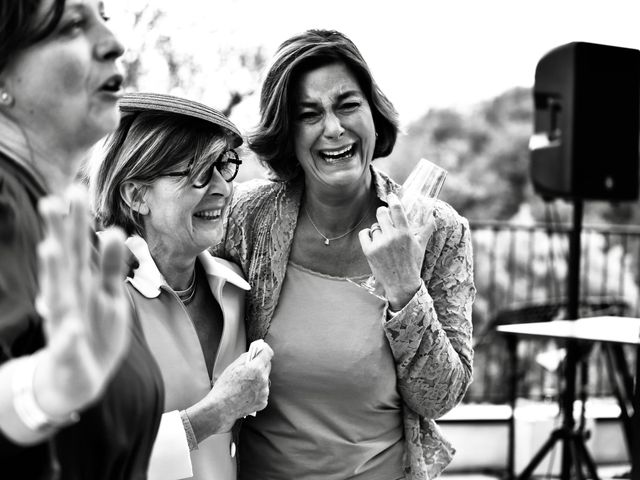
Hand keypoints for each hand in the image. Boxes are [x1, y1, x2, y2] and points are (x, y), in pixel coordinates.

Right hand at [34, 186, 130, 418]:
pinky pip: (69, 344)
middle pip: (63, 263)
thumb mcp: (108, 294)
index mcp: (79, 284)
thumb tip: (114, 230)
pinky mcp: (69, 353)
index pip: (77, 248)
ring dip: (54, 273)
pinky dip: (69, 336)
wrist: (76, 380)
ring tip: (50, 249)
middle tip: (52, 202)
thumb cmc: (92, 329)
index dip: (76, 222)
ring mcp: (65, 325)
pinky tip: (71, 327)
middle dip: (58, 234)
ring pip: (58, 297)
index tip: (74, 191)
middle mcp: (67, 299)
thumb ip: (111, 265)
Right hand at [187, 341, 272, 438]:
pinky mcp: (263, 402)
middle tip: (250, 368)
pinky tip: (247, 393)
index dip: (265, 350)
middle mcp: (263, 379)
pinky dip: (257, 391)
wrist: (221, 408)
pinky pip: (263, 392)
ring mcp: (264, 392)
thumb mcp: (232, 366)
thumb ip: (246, 357)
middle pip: (267, 366)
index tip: (263, 350)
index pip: (268, 353)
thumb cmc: (224, 387)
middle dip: (260, 365)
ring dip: (259, 379)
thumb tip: (254, 353)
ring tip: (246, 384)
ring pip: (265, 380)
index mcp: (256, 368)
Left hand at [358, 192, 433, 309]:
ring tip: (384, 241)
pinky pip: (364, 234)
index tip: (391, 196)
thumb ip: (427, 228)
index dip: (393, 199)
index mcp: (405, 233)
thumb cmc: (413, 264)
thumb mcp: (421, 245)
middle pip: (381, 213)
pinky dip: (367, 236)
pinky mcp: (369, 251)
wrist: (402, 284)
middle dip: (383, 213)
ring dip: (378, 231)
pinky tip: (374, 243)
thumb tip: (433, 214)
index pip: (397, 209)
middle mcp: (392, 237)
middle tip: (385, 219)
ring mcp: (379, 244)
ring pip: (374, 226)